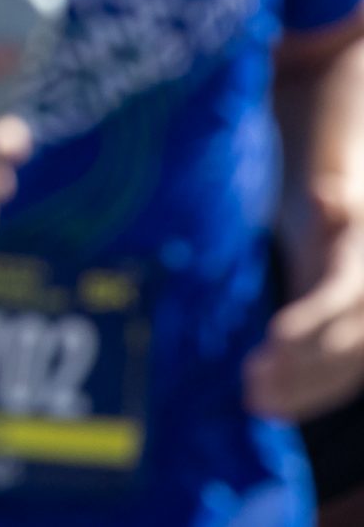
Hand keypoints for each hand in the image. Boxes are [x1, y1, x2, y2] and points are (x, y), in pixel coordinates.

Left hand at [246, 198, 363, 420]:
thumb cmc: (349, 224)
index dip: (308, 322)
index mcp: (360, 278)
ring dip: (297, 392)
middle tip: (249, 381)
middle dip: (294, 367)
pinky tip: (271, 409)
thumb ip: (334, 205)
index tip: (273, 337)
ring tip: (253, 403)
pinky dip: (306, 399)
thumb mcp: (345, 208)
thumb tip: (325, 192)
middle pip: (333, 347)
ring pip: (336, 374)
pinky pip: (337, 384)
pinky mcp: (359, 360)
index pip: (335, 303)